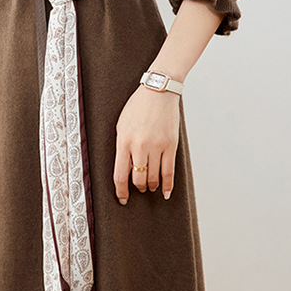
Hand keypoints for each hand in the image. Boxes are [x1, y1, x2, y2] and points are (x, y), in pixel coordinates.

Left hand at [113, 85, 180, 203]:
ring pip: (153, 178)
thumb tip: (124, 168)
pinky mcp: (171, 145)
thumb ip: (122, 146)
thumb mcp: (122, 125)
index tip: (122, 199)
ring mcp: (156, 146)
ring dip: (151, 186)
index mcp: (124, 141)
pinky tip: (166, 192)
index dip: (121, 191)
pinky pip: (169, 171)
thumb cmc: (137, 107)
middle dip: (137, 188)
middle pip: (138, 179)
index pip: (120, 174)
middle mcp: (139, 146)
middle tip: (138, 189)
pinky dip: (168, 185)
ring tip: (150, 186)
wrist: (158, 91)